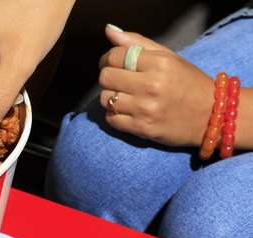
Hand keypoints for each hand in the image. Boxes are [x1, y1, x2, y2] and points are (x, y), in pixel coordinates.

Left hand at [98, 25, 214, 146]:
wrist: (210, 116)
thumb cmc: (187, 82)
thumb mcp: (169, 57)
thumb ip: (137, 43)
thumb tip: (109, 31)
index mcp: (159, 63)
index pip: (114, 56)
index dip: (109, 59)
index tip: (114, 63)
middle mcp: (151, 85)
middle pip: (105, 77)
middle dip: (109, 77)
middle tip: (120, 80)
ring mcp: (145, 109)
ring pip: (105, 99)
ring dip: (111, 97)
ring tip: (126, 96)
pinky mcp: (141, 128)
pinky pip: (110, 119)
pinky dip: (115, 115)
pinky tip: (128, 111)